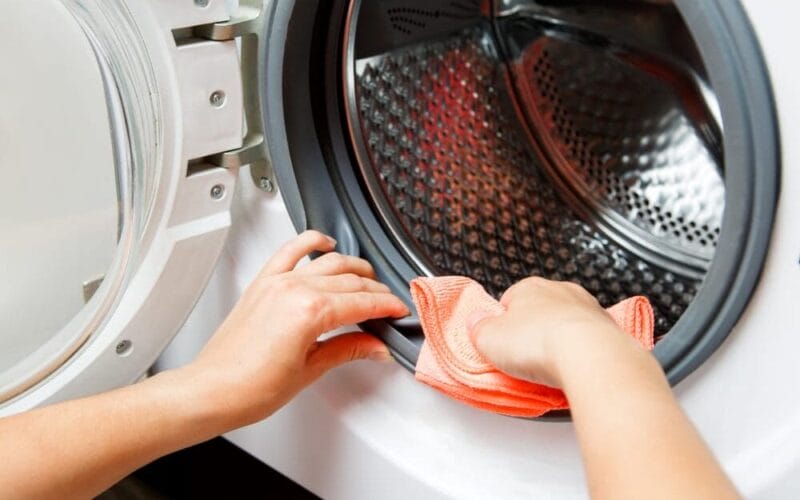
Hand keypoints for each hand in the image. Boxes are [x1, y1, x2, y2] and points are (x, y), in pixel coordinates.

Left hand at [182, 230, 408, 427]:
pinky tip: (325, 243)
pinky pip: (290, 249)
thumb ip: (348, 350)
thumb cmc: (251, 388)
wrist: (212, 390)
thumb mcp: (310, 370)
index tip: (399, 311)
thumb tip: (376, 347)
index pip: (362, 302)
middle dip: (376, 290)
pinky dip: (310, 241)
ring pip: (328, 261)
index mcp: (310, 312)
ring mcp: (277, 281)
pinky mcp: (262, 282)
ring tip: (368, 279)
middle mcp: (294, 289)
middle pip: (350, 280)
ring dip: (353, 267)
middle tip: (389, 304)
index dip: (387, 306)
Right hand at [466, 277, 636, 386]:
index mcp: (528, 287)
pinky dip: (581, 354)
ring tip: (548, 368)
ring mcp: (587, 308)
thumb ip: (478, 328)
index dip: (502, 325)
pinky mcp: (609, 329)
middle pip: (539, 312)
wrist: (590, 355)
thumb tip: (474, 322)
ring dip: (559, 342)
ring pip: (566, 325)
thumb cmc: (541, 341)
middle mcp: (560, 291)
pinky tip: (572, 369)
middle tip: (523, 358)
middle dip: (532, 332)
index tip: (500, 343)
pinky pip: (588, 341)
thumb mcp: (489, 339)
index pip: (508, 301)